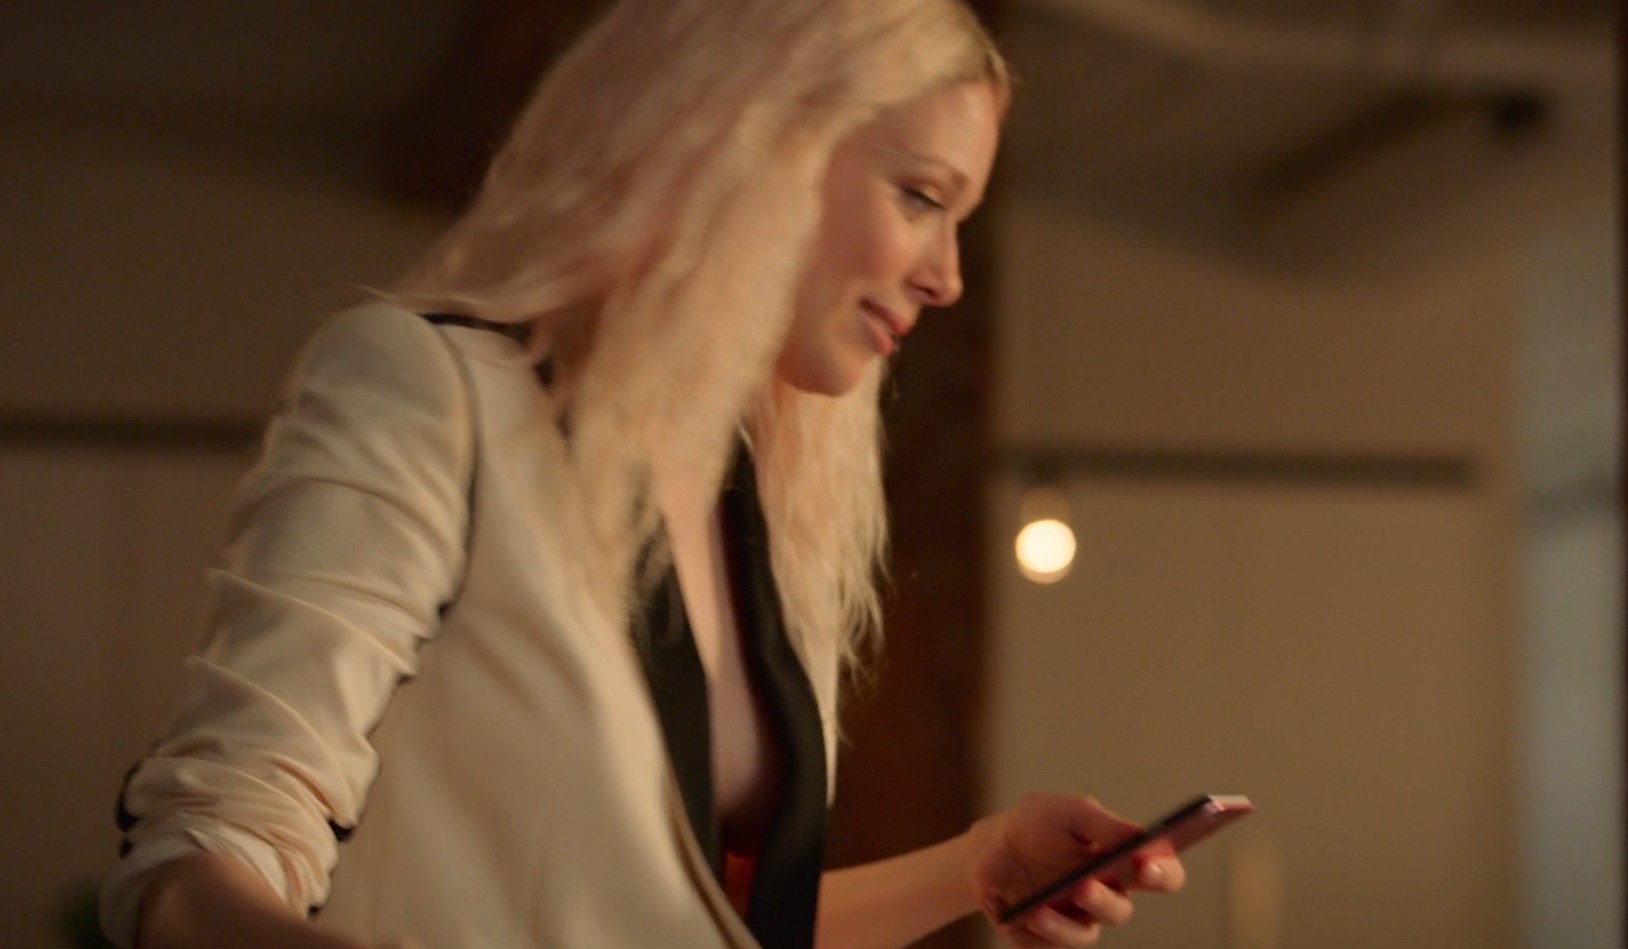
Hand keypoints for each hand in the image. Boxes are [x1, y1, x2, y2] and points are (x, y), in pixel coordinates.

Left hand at [962, 794, 1185, 947]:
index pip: (1160, 874)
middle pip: (1120, 910)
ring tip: (1039, 910)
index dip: (1164, 872)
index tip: (1150, 863)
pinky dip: (1034, 930)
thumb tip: (1142, 835)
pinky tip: (1024, 914)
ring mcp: (1074, 918)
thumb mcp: (1070, 813)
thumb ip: (1105, 825)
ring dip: (1064, 925)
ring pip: (1083, 934)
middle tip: (1085, 885)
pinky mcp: (1043, 936)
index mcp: (1121, 863)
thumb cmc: (1038, 825)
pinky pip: (1045, 943)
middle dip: (1104, 900)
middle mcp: (1104, 895)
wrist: (989, 845)